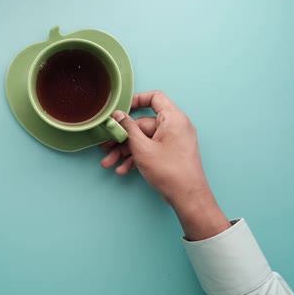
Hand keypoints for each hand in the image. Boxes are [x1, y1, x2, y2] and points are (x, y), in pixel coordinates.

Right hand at [100, 91, 229, 239]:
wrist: (187, 196)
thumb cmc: (169, 171)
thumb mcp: (142, 148)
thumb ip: (128, 129)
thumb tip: (117, 115)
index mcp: (173, 119)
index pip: (155, 98)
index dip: (136, 100)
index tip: (121, 110)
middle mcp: (175, 126)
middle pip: (142, 125)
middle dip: (122, 138)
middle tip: (105, 146)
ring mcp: (173, 141)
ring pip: (143, 140)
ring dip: (125, 151)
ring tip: (109, 163)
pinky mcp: (170, 153)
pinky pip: (150, 149)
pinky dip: (137, 158)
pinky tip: (123, 169)